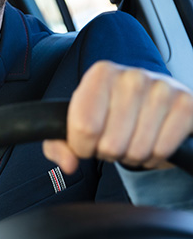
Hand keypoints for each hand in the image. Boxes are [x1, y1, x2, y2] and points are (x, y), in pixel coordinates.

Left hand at [43, 60, 192, 173]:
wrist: (150, 104)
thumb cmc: (107, 114)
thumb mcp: (74, 125)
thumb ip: (58, 145)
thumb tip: (69, 164)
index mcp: (101, 74)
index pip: (84, 128)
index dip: (83, 147)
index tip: (87, 141)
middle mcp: (132, 76)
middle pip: (110, 144)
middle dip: (109, 152)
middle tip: (113, 140)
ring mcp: (163, 89)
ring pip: (137, 150)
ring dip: (131, 155)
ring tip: (131, 139)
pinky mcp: (187, 105)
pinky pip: (162, 151)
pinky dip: (154, 156)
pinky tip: (151, 141)